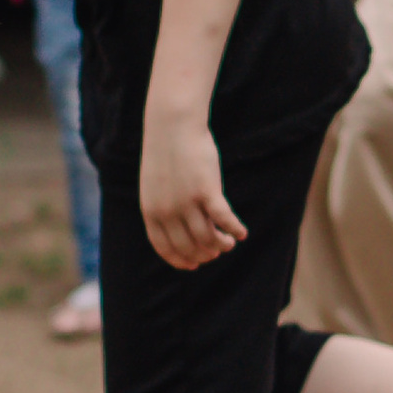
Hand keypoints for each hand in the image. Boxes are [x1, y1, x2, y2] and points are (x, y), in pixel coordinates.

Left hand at [140, 113, 245, 270]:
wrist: (172, 126)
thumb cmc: (167, 154)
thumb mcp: (157, 185)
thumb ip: (163, 207)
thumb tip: (181, 229)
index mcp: (150, 211)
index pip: (166, 248)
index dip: (181, 260)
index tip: (194, 265)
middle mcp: (167, 211)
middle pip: (189, 246)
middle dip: (204, 254)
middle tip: (216, 252)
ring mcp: (187, 202)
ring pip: (208, 238)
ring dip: (221, 245)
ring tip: (230, 243)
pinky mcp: (207, 191)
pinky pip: (224, 220)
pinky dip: (235, 229)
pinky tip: (242, 233)